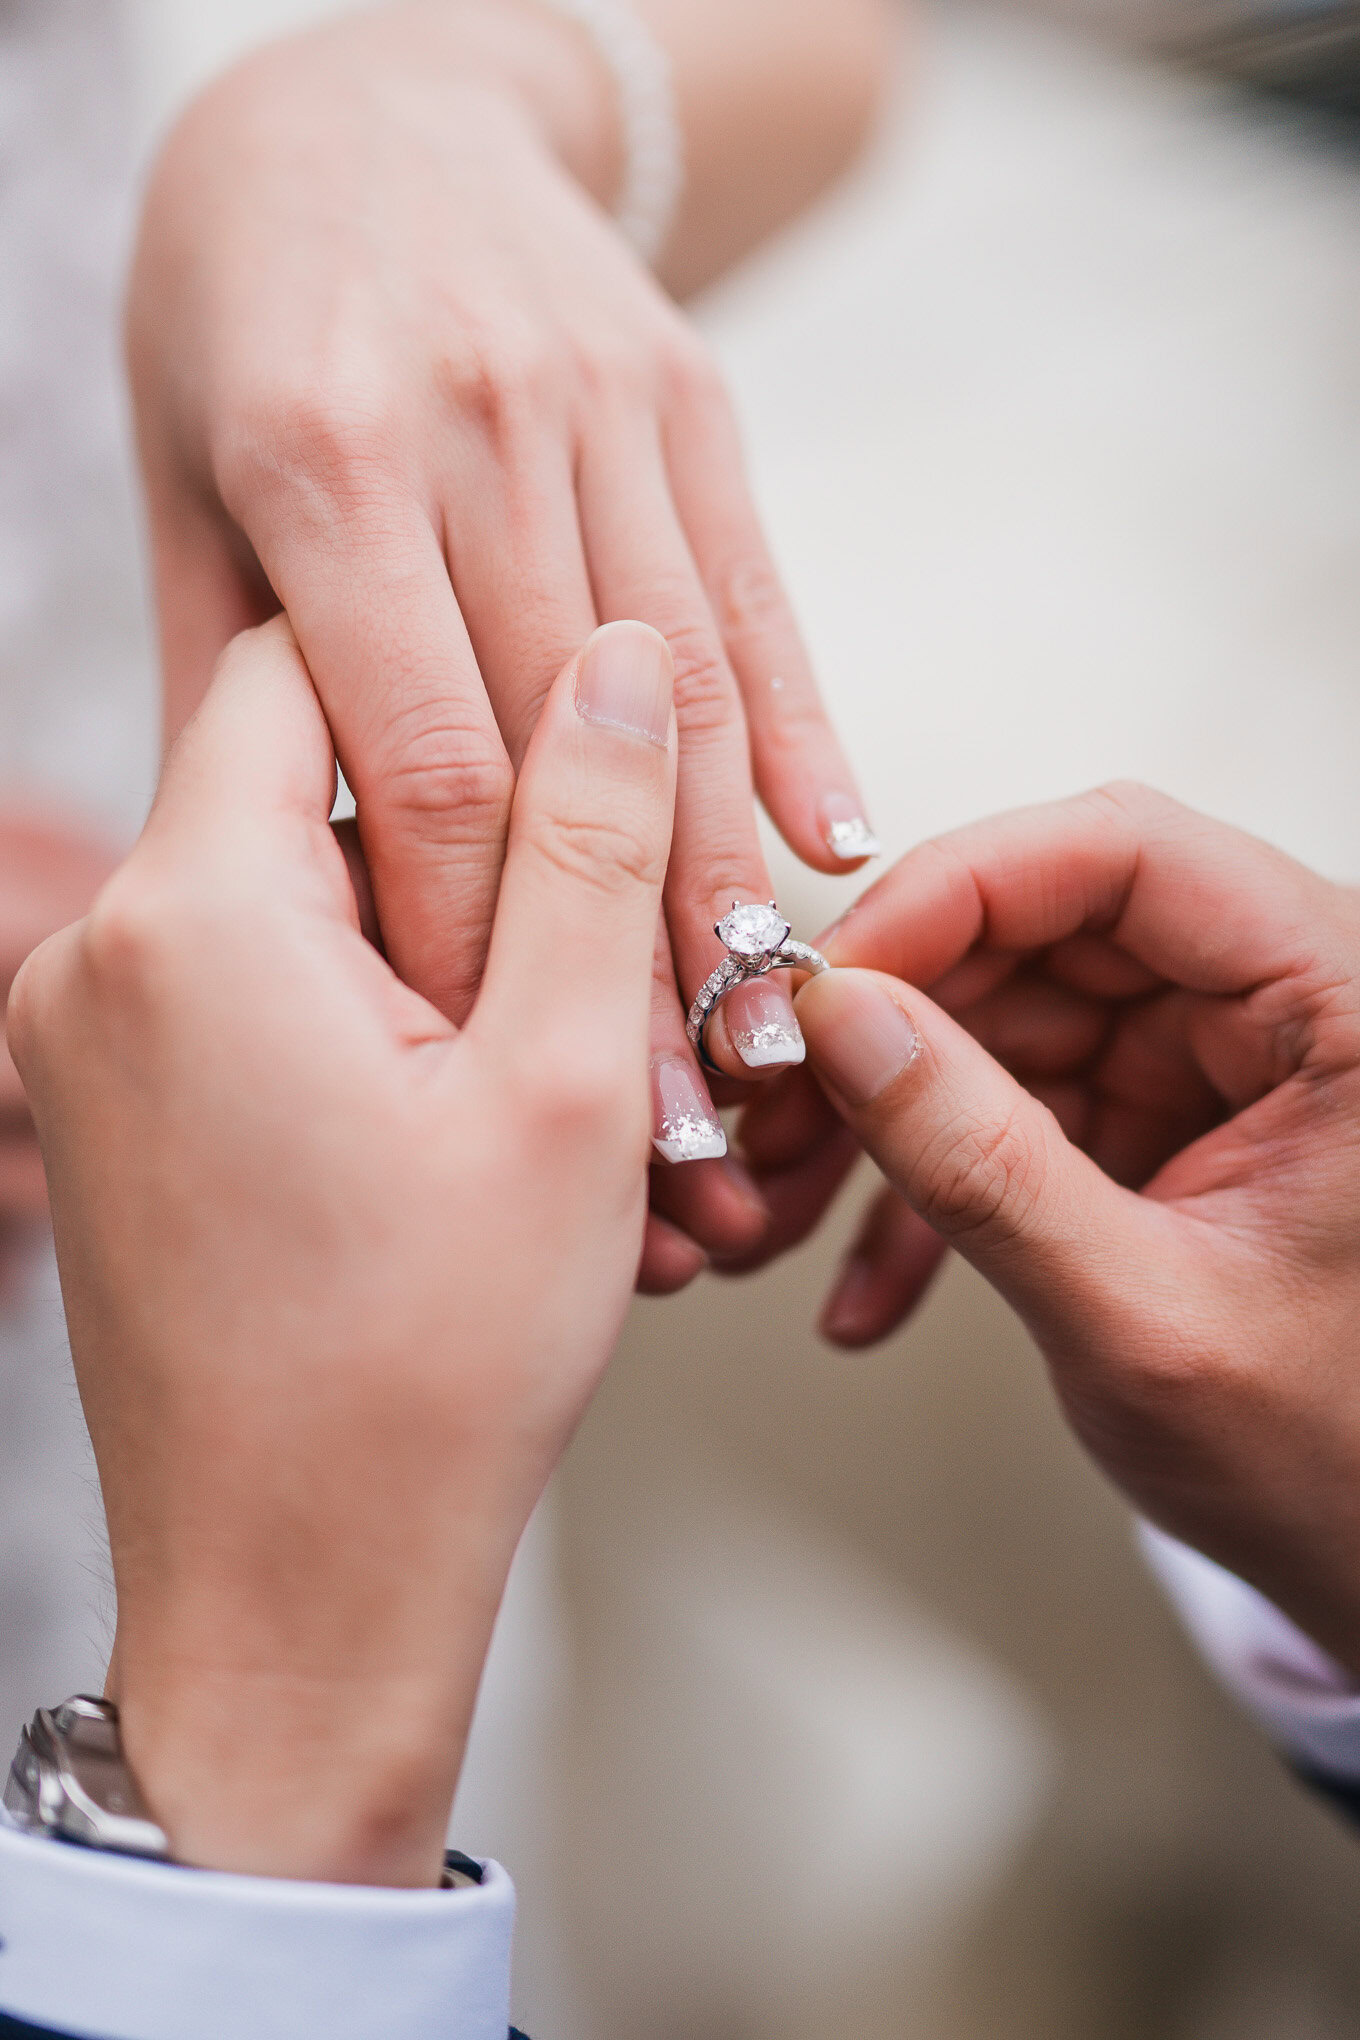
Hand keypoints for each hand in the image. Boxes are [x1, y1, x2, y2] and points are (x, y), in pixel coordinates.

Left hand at [9, 615, 676, 1885]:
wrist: (296, 1597)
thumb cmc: (428, 1373)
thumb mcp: (567, 1081)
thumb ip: (591, 839)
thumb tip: (613, 654)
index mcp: (195, 912)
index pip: (312, 655)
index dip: (458, 672)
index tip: (569, 746)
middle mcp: (100, 954)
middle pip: (302, 781)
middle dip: (461, 844)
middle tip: (595, 958)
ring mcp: (84, 1037)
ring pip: (284, 893)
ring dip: (423, 946)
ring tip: (544, 1078)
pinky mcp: (106, 1108)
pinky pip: (244, 988)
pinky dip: (358, 1016)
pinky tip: (457, 1123)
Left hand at [127, 0, 875, 1271]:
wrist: (356, 105)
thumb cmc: (237, 334)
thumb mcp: (184, 499)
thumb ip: (222, 685)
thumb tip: (256, 886)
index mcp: (319, 470)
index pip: (415, 758)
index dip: (468, 931)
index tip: (500, 1072)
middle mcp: (468, 427)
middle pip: (560, 744)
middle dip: (613, 944)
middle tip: (671, 1102)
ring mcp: (591, 401)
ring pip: (677, 681)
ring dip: (726, 866)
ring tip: (761, 1018)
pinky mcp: (684, 395)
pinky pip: (754, 585)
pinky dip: (798, 719)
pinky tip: (837, 839)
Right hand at [777, 785, 1359, 1676]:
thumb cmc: (1332, 1456)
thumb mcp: (1140, 1317)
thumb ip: (983, 1163)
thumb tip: (845, 1021)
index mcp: (1340, 1002)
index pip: (1127, 853)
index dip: (961, 889)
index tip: (832, 976)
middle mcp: (1276, 1004)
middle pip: (1042, 927)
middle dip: (891, 1018)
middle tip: (777, 1098)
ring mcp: (1210, 1062)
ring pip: (1004, 1017)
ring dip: (884, 1113)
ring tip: (784, 1206)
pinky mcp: (1156, 1121)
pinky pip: (1012, 1107)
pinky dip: (929, 1188)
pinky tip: (866, 1283)